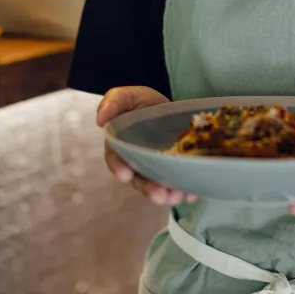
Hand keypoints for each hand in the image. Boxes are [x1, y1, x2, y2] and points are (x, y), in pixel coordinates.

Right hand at [97, 85, 197, 206]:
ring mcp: (155, 166)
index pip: (116, 160)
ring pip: (158, 184)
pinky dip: (185, 188)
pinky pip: (178, 180)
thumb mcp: (125, 96)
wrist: (161, 105)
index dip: (119, 168)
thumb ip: (113, 103)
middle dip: (149, 189)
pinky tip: (192, 192)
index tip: (126, 175)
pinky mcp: (172, 167)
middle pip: (139, 179)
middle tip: (160, 196)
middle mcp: (136, 162)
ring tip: (177, 197)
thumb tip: (101, 118)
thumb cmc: (138, 102)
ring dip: (167, 193)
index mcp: (120, 146)